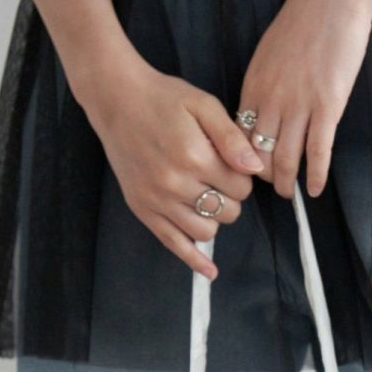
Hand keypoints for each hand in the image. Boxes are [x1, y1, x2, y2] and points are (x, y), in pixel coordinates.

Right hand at [78, 53, 264, 279]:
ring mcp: (157, 200)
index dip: (243, 176)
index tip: (231, 163)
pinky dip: (194, 260)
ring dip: (215, 218)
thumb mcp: (204, 105)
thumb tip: (254, 170)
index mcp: (194, 156)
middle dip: (231, 197)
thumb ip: (231, 138)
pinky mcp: (143, 209)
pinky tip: (210, 272)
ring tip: (207, 196)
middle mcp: (175, 183)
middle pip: (228, 212)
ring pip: (206, 232)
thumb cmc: (163, 98)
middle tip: (218, 177)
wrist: (117, 99)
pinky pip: (173, 244)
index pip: (241, 187)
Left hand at [239, 0, 371, 198]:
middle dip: (263, 178)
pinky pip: (317, 152)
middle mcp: (271, 99)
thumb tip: (262, 111)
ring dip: (287, 183)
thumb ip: (264, 84)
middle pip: (259, 153)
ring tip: (291, 195)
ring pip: (285, 158)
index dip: (243, 159)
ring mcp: (299, 104)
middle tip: (272, 190)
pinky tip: (315, 189)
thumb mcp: (270, 52)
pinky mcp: (328, 106)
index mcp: (254, 85)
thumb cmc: (305, 19)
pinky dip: (315, 175)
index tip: (251, 172)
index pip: (239, 136)